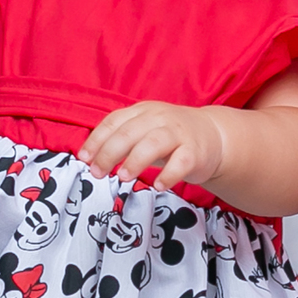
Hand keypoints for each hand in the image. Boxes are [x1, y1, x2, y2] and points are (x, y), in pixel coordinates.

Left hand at [79, 102, 226, 191]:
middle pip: (129, 133)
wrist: (213, 136)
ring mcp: (179, 133)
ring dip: (135, 160)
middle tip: (98, 173)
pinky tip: (159, 186)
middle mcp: (160, 118)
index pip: (114, 122)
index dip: (97, 140)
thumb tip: (92, 158)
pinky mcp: (195, 151)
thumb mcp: (145, 130)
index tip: (84, 158)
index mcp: (143, 111)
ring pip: (153, 143)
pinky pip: (181, 162)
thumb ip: (122, 139)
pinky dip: (169, 174)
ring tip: (123, 177)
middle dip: (109, 153)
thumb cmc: (171, 136)